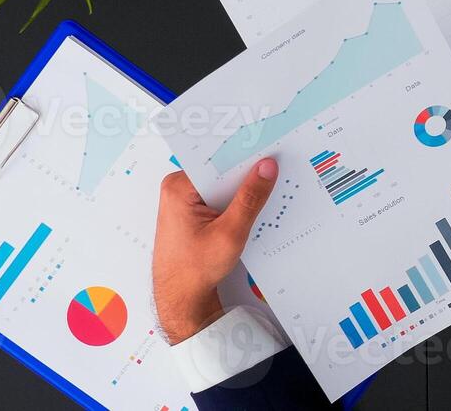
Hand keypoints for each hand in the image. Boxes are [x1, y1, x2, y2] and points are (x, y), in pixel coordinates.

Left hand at [152, 159, 277, 343]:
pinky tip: (249, 209)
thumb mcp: (230, 233)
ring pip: (221, 184)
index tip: (270, 153)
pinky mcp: (190, 210)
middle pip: (220, 171)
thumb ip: (250, 198)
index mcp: (179, 187)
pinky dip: (234, 201)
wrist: (181, 297)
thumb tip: (266, 168)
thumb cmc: (195, 270)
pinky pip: (217, 196)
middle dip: (245, 174)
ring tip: (264, 193)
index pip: (218, 161)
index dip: (245, 157)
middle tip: (273, 172)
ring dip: (241, 190)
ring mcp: (183, 199)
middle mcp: (177, 188)